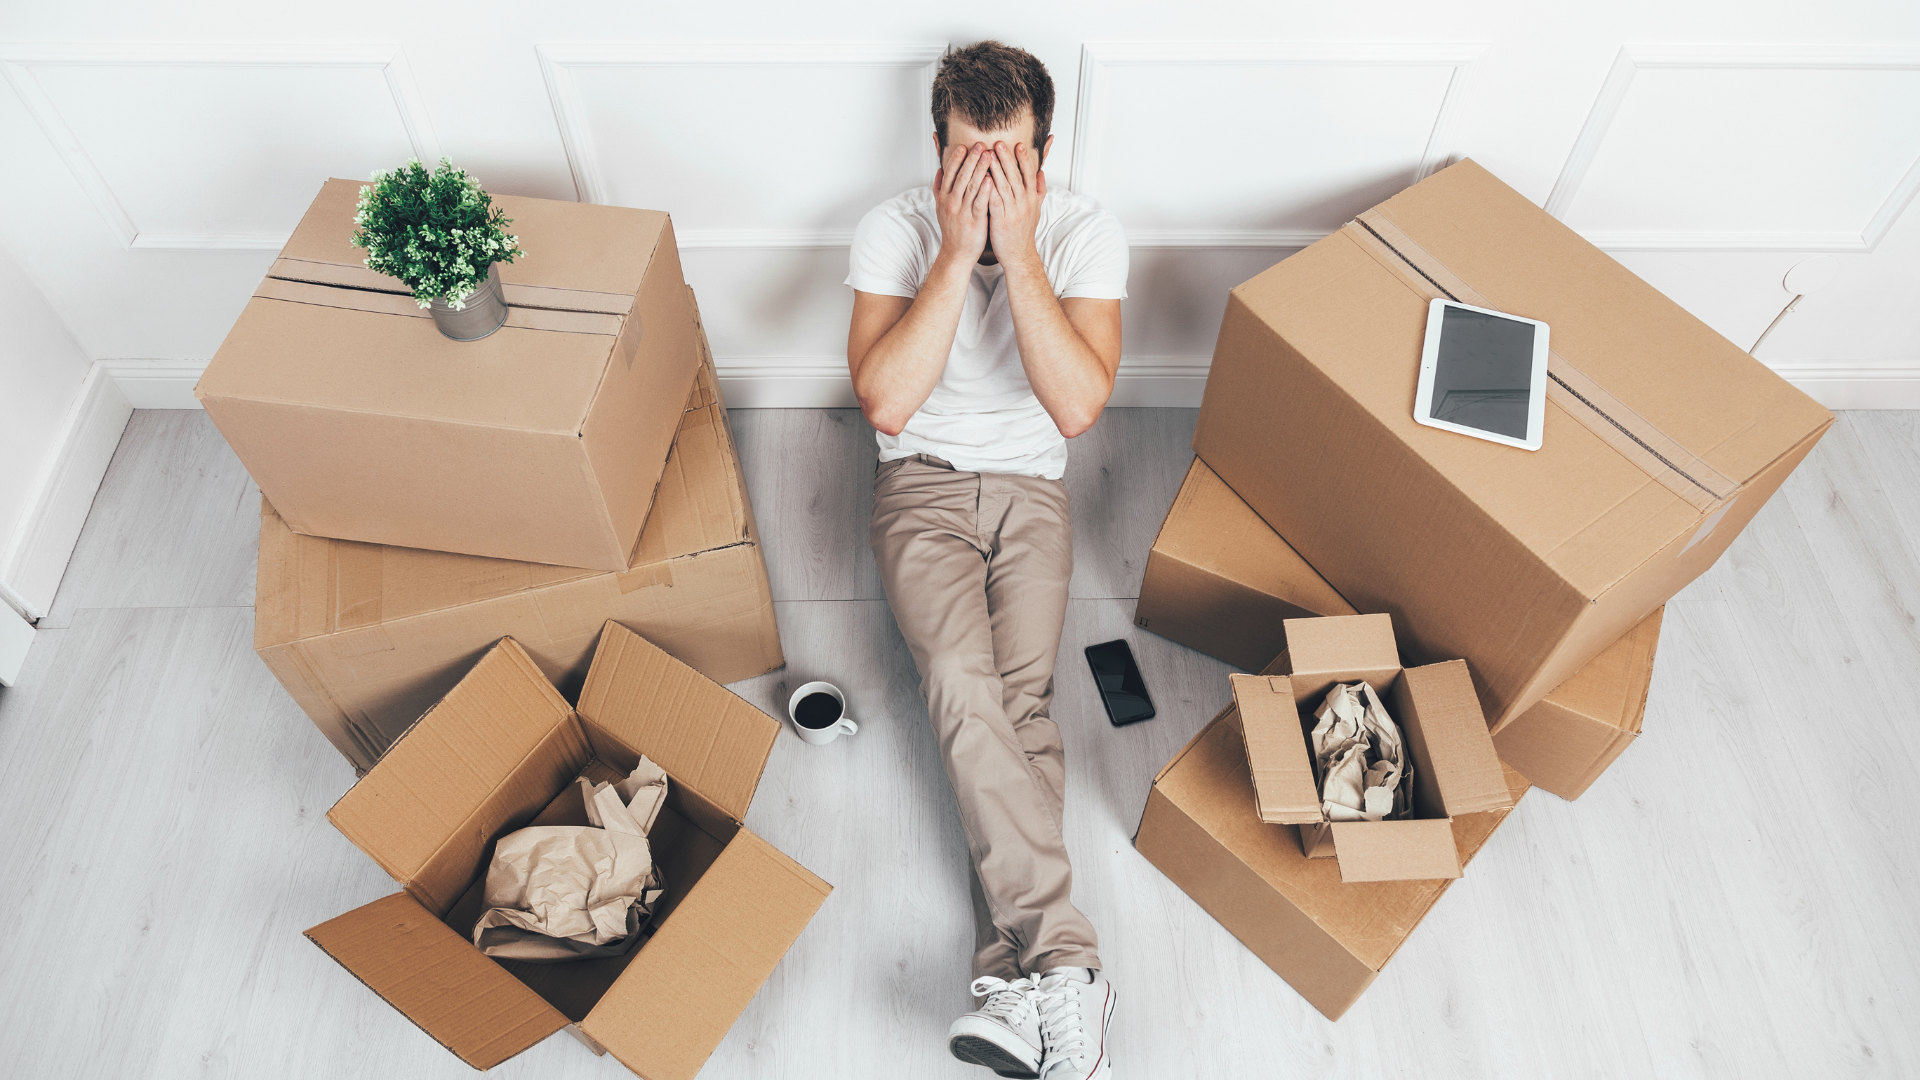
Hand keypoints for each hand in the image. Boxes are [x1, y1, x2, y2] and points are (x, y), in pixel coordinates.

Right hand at [933, 141, 993, 267]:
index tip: (964, 146)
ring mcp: (962, 212)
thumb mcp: (941, 207)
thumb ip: (939, 188)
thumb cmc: (952, 230)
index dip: (957, 159)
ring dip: (980, 169)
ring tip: (988, 155)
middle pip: (960, 176)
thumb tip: (939, 170)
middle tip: (980, 144)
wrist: (956, 253)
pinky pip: (979, 203)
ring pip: (970, 186)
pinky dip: (984, 190)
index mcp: (944, 197)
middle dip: (971, 159)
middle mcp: (951, 202)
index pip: (950, 173)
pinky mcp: (974, 221)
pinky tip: (991, 179)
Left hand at [986, 141, 1044, 270]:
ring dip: (996, 169)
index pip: (1029, 174)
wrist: (1019, 255)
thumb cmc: (1023, 232)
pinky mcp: (1001, 220)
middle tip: (999, 143)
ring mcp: (1013, 211)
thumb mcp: (1036, 209)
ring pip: (1005, 186)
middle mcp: (1024, 203)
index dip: (1024, 159)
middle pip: (1016, 176)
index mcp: (1031, 198)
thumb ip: (1038, 190)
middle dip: (1007, 159)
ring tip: (989, 155)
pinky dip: (989, 189)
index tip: (1018, 145)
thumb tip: (1041, 172)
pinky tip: (982, 178)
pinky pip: (995, 202)